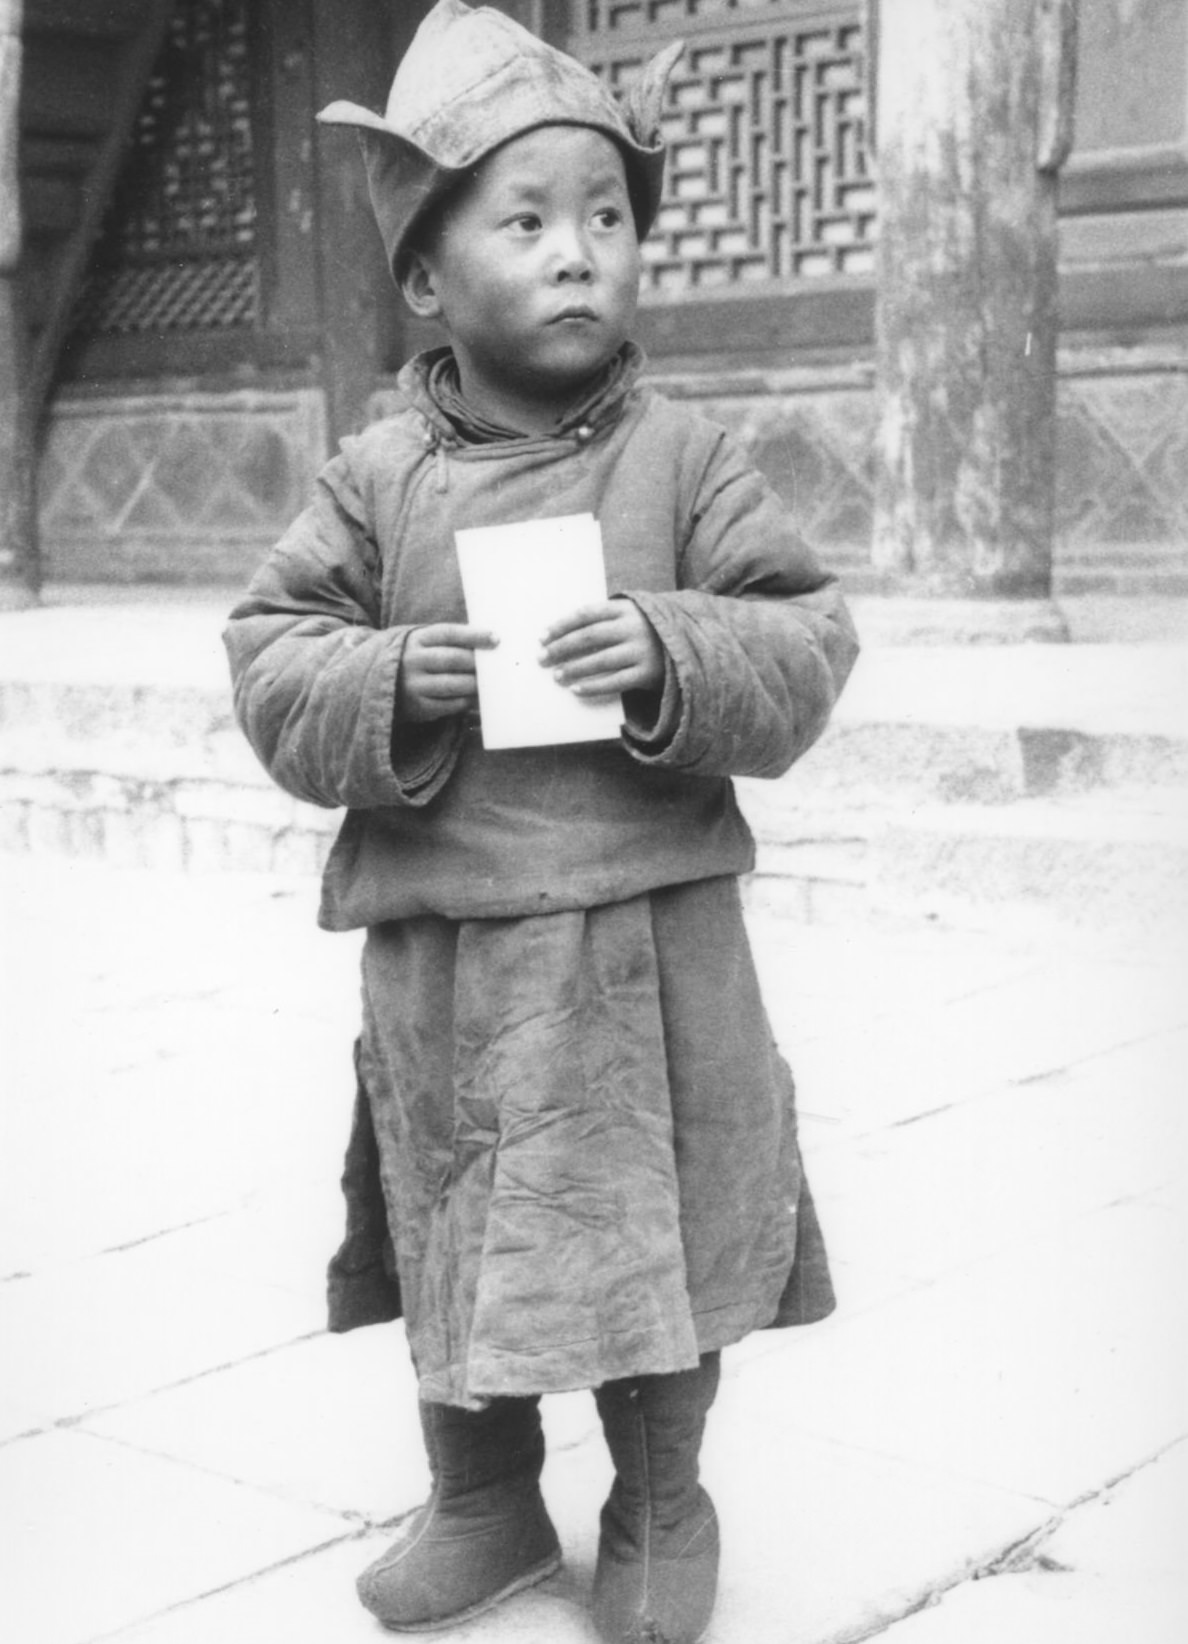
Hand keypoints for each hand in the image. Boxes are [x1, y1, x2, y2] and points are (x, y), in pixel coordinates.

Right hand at [398, 623, 497, 721]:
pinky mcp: (419, 706)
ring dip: (476, 684)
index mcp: (417, 639)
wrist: (382, 681)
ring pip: (453, 684)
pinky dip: (468, 701)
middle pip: (453, 659)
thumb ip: (451, 640)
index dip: (473, 635)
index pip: (449, 633)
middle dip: (478, 663)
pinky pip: (450, 705)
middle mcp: (413, 660)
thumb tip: (491, 640)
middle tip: (499, 665)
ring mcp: (414, 685)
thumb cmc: (418, 657)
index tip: (497, 639)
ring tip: (493, 684)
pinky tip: (479, 698)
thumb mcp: (425, 642)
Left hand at [539, 598, 663, 698]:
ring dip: (574, 669)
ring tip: (556, 676)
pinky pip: (615, 682)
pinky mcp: (647, 673)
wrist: (686, 646)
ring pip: (600, 660)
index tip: (542, 637)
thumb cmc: (645, 630)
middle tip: (541, 658)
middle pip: (590, 637)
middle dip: (562, 648)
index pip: (586, 614)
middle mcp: (633, 627)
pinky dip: (593, 686)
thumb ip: (603, 620)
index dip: (562, 625)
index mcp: (625, 608)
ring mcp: (642, 651)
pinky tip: (576, 689)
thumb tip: (560, 635)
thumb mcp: (629, 615)